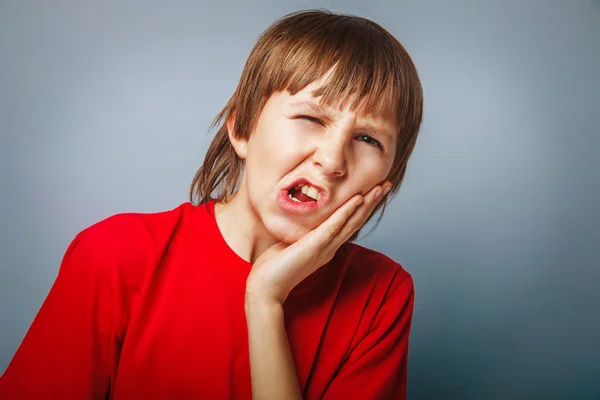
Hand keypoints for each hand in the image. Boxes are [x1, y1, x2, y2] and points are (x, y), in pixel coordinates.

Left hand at [245, 182, 391, 304]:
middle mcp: (330, 247)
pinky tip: (357, 199)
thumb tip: (299, 218)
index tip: (374, 191)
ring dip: (367, 204)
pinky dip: (346, 212)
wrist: (265, 288)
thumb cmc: (273, 267)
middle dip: (372, 202)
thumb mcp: (290, 244)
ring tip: (380, 188)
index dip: (363, 207)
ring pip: (351, 222)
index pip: (349, 223)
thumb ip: (300, 233)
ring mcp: (324, 247)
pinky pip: (334, 226)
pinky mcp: (314, 247)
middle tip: (387, 185)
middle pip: (356, 221)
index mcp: (326, 246)